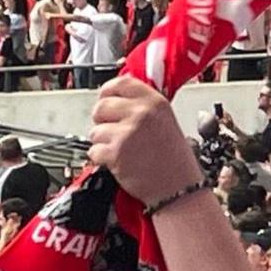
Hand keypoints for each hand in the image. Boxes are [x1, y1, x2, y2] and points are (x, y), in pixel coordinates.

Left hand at [87, 77, 203, 205]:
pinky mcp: (115, 152)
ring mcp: (127, 132)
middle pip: (101, 106)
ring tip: (122, 149)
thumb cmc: (173, 159)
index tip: (107, 99)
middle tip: (115, 131)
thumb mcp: (165, 120)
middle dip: (102, 120)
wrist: (177, 187)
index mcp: (155, 102)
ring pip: (94, 131)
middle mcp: (141, 113)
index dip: (109, 92)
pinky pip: (94, 151)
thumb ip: (143, 106)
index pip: (121, 83)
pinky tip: (119, 161)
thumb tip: (117, 97)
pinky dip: (102, 158)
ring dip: (102, 142)